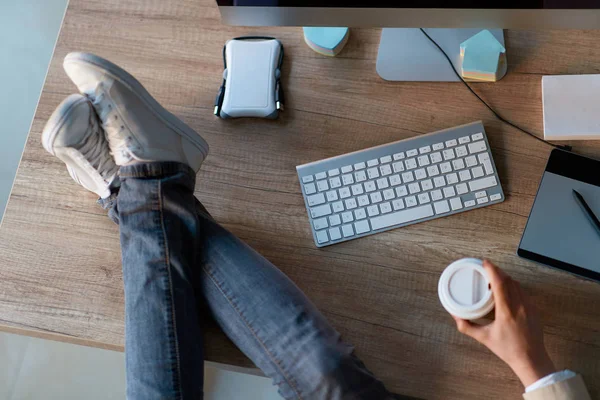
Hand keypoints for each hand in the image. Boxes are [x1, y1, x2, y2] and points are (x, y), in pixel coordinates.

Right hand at [452, 260, 555, 386]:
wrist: (531, 359)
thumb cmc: (508, 349)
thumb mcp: (484, 338)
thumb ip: (467, 326)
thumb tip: (454, 315)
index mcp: (506, 311)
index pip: (499, 283)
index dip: (492, 270)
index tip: (484, 262)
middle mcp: (519, 305)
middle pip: (508, 280)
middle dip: (497, 271)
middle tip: (485, 268)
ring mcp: (529, 306)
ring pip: (516, 284)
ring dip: (505, 278)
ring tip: (494, 278)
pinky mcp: (534, 309)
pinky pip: (522, 291)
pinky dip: (513, 286)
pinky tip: (506, 290)